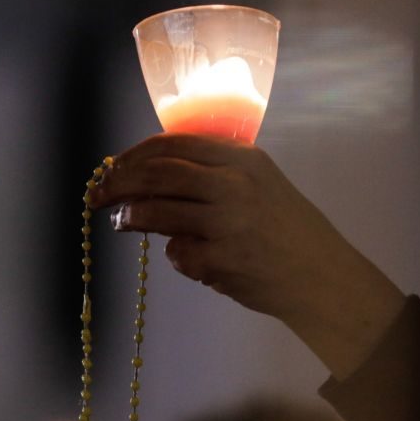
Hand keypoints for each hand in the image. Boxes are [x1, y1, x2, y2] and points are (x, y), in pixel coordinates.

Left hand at [88, 133, 405, 379]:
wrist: (321, 275)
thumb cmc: (285, 228)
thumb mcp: (258, 182)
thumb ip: (212, 173)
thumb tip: (149, 173)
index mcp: (241, 158)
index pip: (171, 145)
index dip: (132, 156)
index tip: (111, 167)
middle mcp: (233, 185)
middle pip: (156, 175)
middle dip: (118, 185)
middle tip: (98, 196)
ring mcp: (226, 224)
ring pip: (156, 213)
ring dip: (130, 218)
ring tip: (121, 222)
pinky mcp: (220, 261)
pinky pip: (178, 255)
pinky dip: (177, 256)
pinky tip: (193, 259)